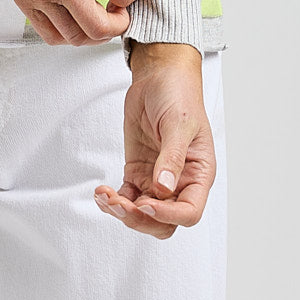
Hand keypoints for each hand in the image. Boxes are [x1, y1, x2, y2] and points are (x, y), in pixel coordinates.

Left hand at [94, 44, 214, 240]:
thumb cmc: (178, 96)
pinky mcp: (138, 172)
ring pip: (143, 214)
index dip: (169, 216)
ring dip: (123, 212)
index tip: (147, 206)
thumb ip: (172, 157)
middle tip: (121, 205)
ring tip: (106, 197)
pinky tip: (101, 192)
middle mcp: (179, 182)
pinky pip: (126, 197)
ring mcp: (157, 179)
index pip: (189, 211)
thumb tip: (164, 188)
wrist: (159, 78)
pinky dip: (113, 200)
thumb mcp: (178, 124)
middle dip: (141, 220)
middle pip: (164, 222)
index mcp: (198, 174)